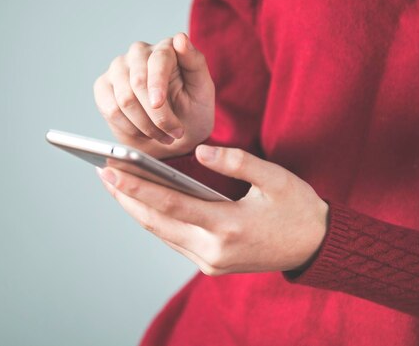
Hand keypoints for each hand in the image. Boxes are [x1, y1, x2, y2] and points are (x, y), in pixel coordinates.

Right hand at [93, 33, 214, 158]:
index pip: (158, 60)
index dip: (157, 83)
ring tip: (163, 135)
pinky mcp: (103, 87)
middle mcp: (139, 53)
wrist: (176, 134)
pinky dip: (130, 128)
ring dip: (145, 126)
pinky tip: (144, 132)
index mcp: (166, 48)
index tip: (158, 104)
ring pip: (124, 99)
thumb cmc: (192, 109)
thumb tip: (180, 38)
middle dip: (157, 115)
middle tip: (173, 133)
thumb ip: (195, 62)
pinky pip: (110, 110)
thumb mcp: (203, 88)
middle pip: (138, 82)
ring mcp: (118, 69)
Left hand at [97, 145, 328, 274]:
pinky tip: (144, 204)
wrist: (316, 247)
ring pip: (162, 233)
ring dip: (137, 210)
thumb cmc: (298, 208)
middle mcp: (213, 251)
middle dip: (126, 198)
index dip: (137, 187)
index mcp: (228, 227)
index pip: (170, 204)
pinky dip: (156, 221)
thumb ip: (236, 162)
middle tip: (102, 172)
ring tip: (116, 185)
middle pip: (157, 222)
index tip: (111, 170)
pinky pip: (175, 240)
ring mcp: (211, 263)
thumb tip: (199, 153)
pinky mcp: (212, 266)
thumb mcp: (275, 178)